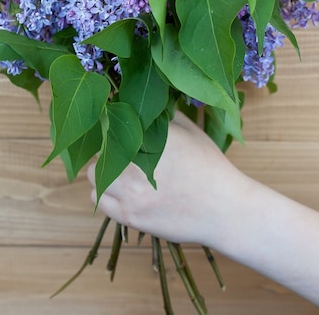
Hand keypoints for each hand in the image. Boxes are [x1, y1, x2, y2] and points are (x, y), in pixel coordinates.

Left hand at [87, 110, 243, 245]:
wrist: (224, 208)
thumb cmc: (209, 165)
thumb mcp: (190, 130)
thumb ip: (163, 116)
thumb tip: (140, 103)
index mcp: (150, 136)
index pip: (113, 123)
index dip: (112, 125)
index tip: (117, 128)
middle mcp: (136, 163)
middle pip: (99, 148)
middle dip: (108, 148)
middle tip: (120, 152)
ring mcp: (131, 191)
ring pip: (94, 175)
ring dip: (103, 171)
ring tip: (121, 173)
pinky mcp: (130, 215)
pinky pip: (99, 200)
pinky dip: (106, 195)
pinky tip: (123, 192)